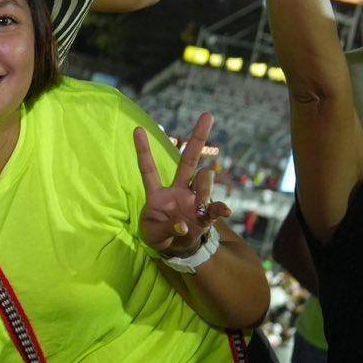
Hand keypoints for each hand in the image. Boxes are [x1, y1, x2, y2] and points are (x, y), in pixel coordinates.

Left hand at [135, 114, 229, 256]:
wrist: (175, 248)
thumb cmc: (158, 235)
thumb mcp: (154, 235)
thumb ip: (165, 229)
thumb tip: (182, 227)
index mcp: (158, 193)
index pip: (148, 169)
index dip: (143, 150)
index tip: (137, 128)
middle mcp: (178, 189)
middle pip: (188, 159)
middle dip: (198, 138)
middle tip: (207, 115)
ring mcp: (193, 198)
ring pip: (204, 178)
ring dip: (204, 188)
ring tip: (200, 204)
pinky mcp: (206, 213)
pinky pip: (216, 206)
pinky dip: (221, 208)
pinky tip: (224, 211)